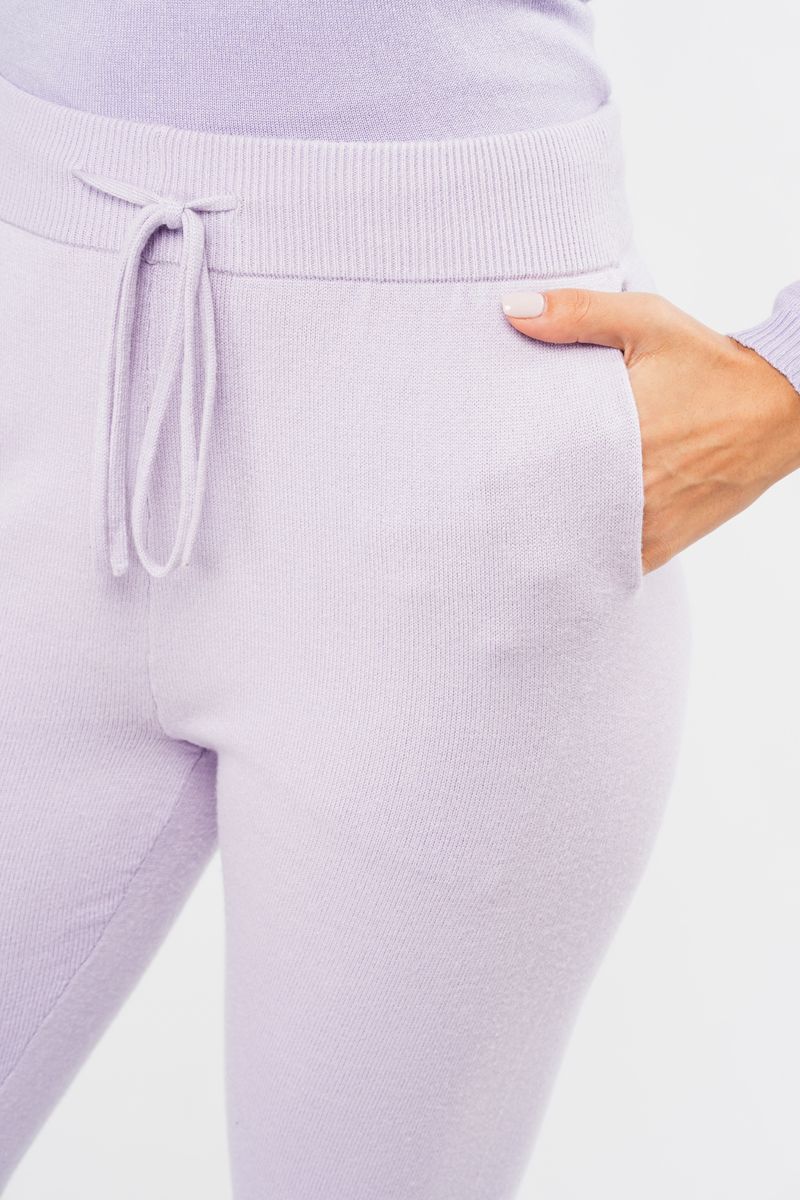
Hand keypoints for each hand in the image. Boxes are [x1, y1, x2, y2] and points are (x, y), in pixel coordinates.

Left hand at [501, 289, 799, 574]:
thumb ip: (577, 314)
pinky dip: (586, 556)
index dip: (502, 471)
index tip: (478, 466)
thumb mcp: (647, 322)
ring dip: (551, 534)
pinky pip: (609, 563)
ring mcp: (647, 524)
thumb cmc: (710, 363)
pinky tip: (563, 542)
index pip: (537, 465)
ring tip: (518, 521)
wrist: (780, 408)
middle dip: (520, 504)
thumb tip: (511, 310)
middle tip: (484, 499)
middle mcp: (631, 489)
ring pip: (577, 544)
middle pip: (551, 511)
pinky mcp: (663, 545)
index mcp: (618, 435)